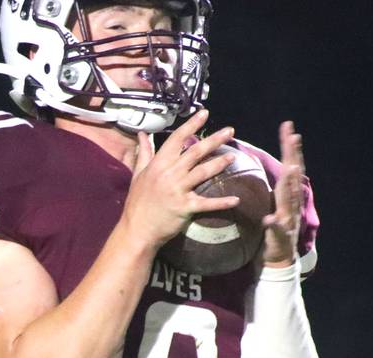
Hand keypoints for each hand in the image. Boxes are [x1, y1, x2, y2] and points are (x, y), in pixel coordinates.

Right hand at [120, 110, 240, 248]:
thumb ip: (144, 153)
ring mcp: (177, 190)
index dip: (191, 125)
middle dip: (214, 140)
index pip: (176, 139)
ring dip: (219, 164)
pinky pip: (206, 203)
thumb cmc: (137, 202)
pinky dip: (221, 202)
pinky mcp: (184, 207)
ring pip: (202, 172)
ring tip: (233, 156)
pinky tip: (236, 200)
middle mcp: (169, 174)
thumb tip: (142, 134)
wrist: (137, 229)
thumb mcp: (138, 174)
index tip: (204, 113)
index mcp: (158, 164)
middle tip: (230, 131)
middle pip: (194, 152)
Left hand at [261, 121, 304, 266]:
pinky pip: (277, 230)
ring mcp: (288, 220)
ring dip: (290, 184)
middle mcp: (291, 204)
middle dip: (294, 156)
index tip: (288, 127)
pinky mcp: (280, 237)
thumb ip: (269, 186)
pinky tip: (270, 219)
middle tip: (294, 137)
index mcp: (286, 195)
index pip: (290, 165)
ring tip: (290, 168)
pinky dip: (274, 224)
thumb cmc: (270, 230)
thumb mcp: (270, 204)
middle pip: (294, 176)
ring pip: (290, 199)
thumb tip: (256, 164)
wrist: (278, 260)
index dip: (289, 147)